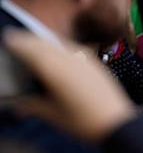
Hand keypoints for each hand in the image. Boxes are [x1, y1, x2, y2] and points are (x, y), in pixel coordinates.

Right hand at [3, 30, 134, 142]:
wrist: (115, 120)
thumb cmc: (81, 121)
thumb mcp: (52, 115)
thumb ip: (33, 105)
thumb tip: (20, 103)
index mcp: (56, 70)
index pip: (33, 50)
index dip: (20, 43)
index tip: (9, 38)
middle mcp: (70, 59)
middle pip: (46, 43)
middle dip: (30, 39)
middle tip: (17, 37)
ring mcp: (85, 58)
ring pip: (60, 43)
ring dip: (46, 41)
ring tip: (35, 43)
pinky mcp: (94, 61)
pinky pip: (73, 47)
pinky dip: (60, 45)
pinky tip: (58, 51)